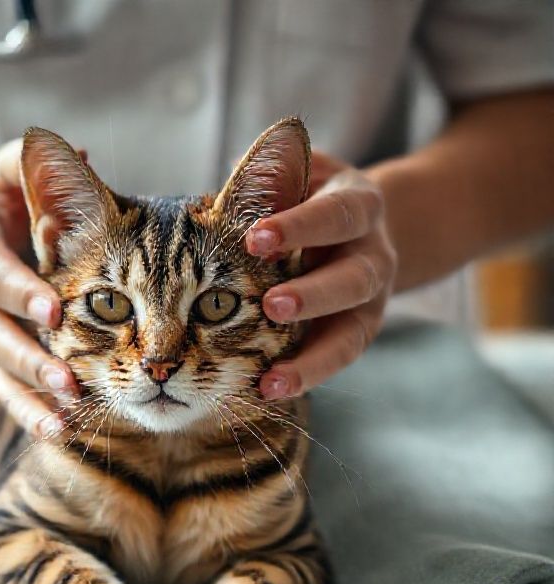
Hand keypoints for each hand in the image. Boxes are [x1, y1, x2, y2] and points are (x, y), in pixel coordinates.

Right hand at [0, 140, 77, 435]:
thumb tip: (82, 157)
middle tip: (67, 380)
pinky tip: (59, 432)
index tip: (56, 308)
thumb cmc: (1, 206)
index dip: (18, 290)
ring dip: (29, 399)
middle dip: (28, 358)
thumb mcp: (8, 174)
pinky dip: (29, 412)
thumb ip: (35, 165)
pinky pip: (5, 390)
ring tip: (64, 425)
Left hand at [245, 152, 397, 398]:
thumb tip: (225, 192)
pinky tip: (270, 390)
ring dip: (310, 358)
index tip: (255, 238)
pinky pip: (337, 360)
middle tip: (270, 307)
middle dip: (312, 295)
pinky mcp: (358, 334)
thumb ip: (274, 179)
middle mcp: (373, 256)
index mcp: (360, 205)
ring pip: (351, 334)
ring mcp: (370, 302)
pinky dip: (306, 376)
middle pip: (353, 280)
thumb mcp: (303, 177)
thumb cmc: (313, 198)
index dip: (301, 227)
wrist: (362, 228)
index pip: (336, 214)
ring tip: (270, 378)